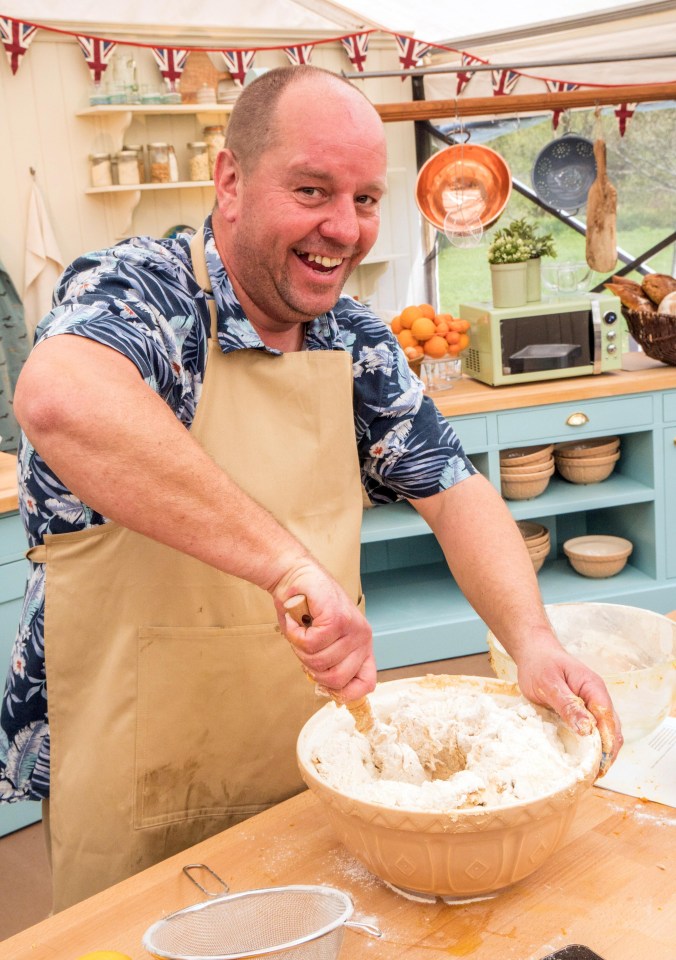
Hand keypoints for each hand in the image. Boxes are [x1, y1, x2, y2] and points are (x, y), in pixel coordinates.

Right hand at [271, 564, 376, 701]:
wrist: (294, 576)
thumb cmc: (305, 610)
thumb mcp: (320, 642)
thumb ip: (327, 664)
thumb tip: (328, 690)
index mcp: (361, 647)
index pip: (367, 684)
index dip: (346, 693)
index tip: (325, 686)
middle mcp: (362, 638)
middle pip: (337, 679)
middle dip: (312, 668)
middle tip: (304, 646)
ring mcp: (352, 628)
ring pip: (319, 662)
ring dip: (300, 648)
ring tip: (301, 628)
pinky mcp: (337, 619)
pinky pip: (311, 644)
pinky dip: (295, 634)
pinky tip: (297, 620)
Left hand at [514, 641, 622, 775]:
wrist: (534, 653)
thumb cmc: (540, 665)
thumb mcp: (550, 684)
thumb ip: (568, 705)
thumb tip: (588, 729)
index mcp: (593, 688)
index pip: (608, 719)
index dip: (607, 743)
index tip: (601, 764)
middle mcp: (597, 697)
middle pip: (612, 728)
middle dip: (608, 752)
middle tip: (595, 774)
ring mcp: (591, 704)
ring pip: (604, 731)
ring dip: (601, 751)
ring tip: (591, 772)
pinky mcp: (582, 710)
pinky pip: (592, 729)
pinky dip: (591, 745)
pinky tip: (583, 759)